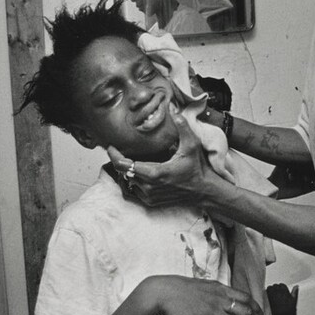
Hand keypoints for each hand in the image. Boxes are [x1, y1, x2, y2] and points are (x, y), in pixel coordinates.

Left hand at [108, 113, 222, 206]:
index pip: (124, 165)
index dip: (114, 155)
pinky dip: (133, 181)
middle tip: (119, 150)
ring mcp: (149, 196)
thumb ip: (183, 128)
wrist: (203, 190)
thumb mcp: (192, 145)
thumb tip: (175, 113)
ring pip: (128, 181)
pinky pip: (134, 190)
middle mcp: (149, 186)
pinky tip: (140, 171)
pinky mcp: (150, 201)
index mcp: (154, 173)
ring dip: (127, 171)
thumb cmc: (197, 168)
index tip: (111, 146)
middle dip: (120, 161)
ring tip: (131, 159)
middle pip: (123, 172)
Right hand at [141, 275, 273, 314]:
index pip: (246, 297)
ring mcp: (211, 311)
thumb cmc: (179, 289)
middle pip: (248, 313)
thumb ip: (216, 291)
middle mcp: (219, 299)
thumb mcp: (202, 285)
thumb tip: (225, 297)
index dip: (257, 308)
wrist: (161, 293)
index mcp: (220, 289)